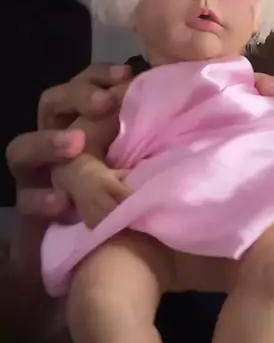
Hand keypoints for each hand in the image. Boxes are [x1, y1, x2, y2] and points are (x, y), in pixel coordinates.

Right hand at [6, 63, 131, 290]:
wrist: (106, 269)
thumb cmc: (135, 211)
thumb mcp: (148, 168)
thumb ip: (153, 139)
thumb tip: (180, 104)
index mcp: (87, 127)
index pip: (85, 86)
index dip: (100, 75)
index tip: (128, 74)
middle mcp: (58, 147)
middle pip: (51, 105)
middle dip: (75, 97)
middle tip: (104, 105)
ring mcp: (40, 180)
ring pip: (23, 149)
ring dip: (48, 143)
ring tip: (75, 145)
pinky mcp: (33, 217)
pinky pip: (26, 202)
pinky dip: (42, 199)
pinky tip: (62, 202)